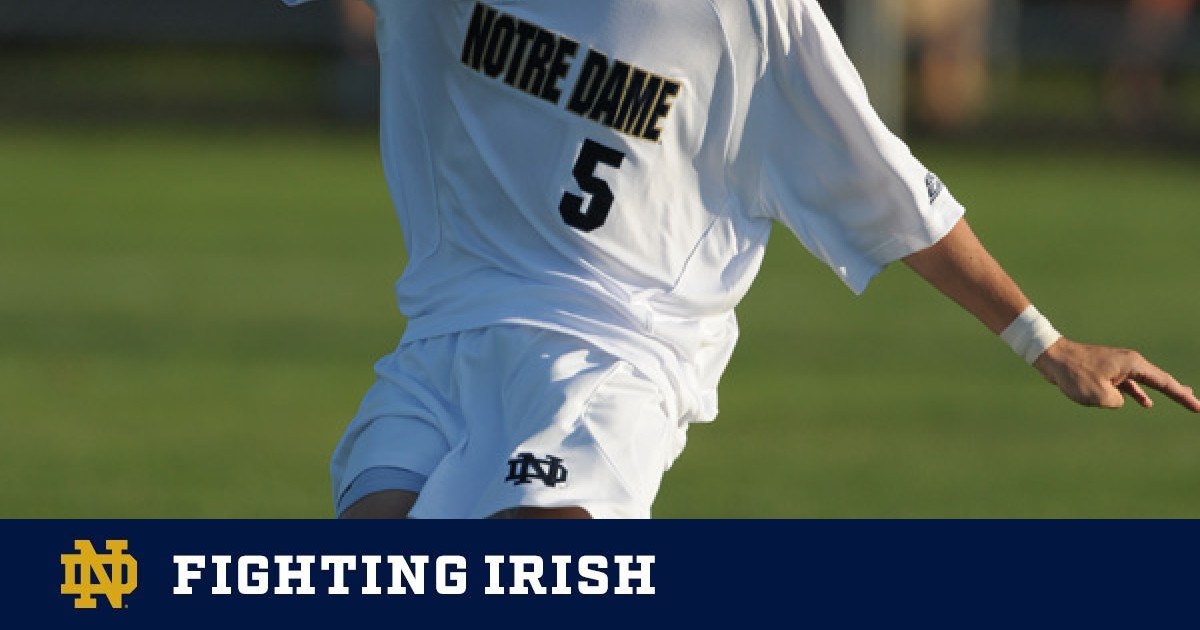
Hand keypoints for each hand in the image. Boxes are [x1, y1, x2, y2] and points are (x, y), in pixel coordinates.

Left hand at [1033, 338, 1199, 411]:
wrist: (1052, 357)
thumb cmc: (1075, 374)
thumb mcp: (1100, 396)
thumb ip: (1117, 401)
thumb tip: (1118, 400)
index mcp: (1132, 364)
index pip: (1165, 383)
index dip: (1182, 396)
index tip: (1198, 406)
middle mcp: (1129, 362)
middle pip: (1161, 379)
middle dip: (1179, 391)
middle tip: (1196, 402)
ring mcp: (1118, 366)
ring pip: (1146, 382)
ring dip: (1162, 391)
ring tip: (1182, 396)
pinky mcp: (1107, 371)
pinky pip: (1130, 385)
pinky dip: (1139, 393)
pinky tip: (1147, 403)